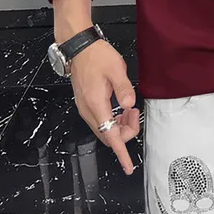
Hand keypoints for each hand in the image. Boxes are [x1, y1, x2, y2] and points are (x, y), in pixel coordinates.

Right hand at [70, 40, 140, 175]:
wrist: (78, 47)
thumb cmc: (96, 56)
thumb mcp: (116, 69)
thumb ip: (123, 88)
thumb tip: (130, 105)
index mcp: (96, 105)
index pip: (110, 136)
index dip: (121, 152)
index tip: (128, 166)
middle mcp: (88, 111)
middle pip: (108, 136)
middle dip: (125, 133)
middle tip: (136, 114)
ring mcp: (85, 108)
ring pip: (104, 130)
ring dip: (119, 126)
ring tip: (131, 110)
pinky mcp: (86, 104)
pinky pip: (100, 121)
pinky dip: (113, 121)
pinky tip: (121, 109)